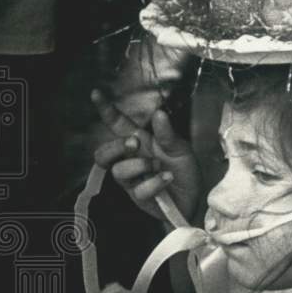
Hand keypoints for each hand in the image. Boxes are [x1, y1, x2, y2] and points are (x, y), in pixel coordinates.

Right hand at [91, 89, 202, 224]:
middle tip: (135, 143)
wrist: (195, 199)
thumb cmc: (185, 171)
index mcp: (141, 143)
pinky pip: (139, 190)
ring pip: (117, 171)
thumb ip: (167, 134)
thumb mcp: (180, 149)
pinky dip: (155, 182)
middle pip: (104, 153)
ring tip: (160, 166)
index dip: (107, 111)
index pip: (119, 125)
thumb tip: (158, 114)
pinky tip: (168, 178)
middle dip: (116, 146)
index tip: (96, 94)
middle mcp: (132, 160)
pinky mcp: (139, 197)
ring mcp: (133, 180)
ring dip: (139, 165)